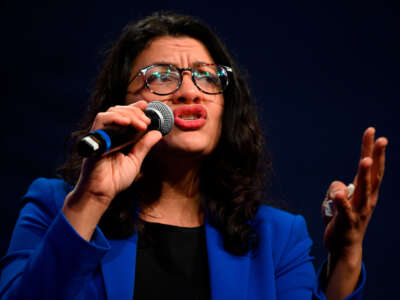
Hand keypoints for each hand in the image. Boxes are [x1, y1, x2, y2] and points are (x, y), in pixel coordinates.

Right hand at [69, 100, 162, 209]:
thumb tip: (158, 133)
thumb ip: (144, 146)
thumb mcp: (135, 160)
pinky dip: (114, 117)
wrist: (101, 192)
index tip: (147, 106)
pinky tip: (127, 122)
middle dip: (136, 112)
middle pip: (120, 110)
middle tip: (147, 121)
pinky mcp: (95, 139)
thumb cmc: (115, 179)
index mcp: (118, 136)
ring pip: (111, 112)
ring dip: (129, 114)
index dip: (135, 108)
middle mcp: (109, 133)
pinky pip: (101, 120)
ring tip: (141, 124)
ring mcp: (101, 135)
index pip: (125, 115)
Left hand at [322, 127, 387, 259]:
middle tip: (381, 139)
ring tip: (365, 160)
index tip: (372, 131)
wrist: (344, 247)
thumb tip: (337, 188)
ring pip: (363, 190)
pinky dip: (342, 202)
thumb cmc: (342, 219)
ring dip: (364, 175)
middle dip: (376, 156)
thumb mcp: (337, 199)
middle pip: (372, 174)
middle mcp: (367, 199)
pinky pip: (345, 210)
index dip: (371, 148)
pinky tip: (339, 195)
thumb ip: (337, 188)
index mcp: (365, 191)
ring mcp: (359, 211)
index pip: (371, 166)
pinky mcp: (348, 222)